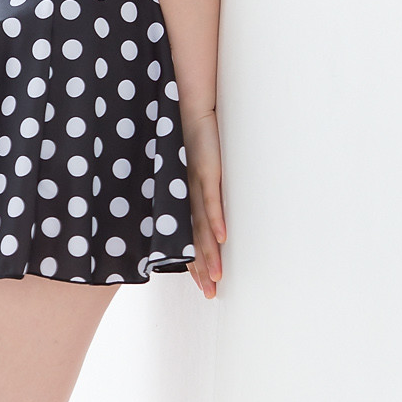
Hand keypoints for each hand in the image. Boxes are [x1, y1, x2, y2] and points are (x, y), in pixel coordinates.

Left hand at [181, 109, 225, 298]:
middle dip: (201, 268)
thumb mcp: (185, 171)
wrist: (184, 108)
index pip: (186, 239)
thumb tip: (203, 214)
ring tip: (217, 277)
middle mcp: (183, 198)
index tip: (201, 286)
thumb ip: (190, 193)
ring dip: (210, 252)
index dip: (192, 264)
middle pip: (193, 240)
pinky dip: (216, 219)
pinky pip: (210, 198)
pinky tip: (223, 238)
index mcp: (178, 200)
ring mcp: (193, 186)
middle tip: (210, 294)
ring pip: (201, 226)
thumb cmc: (183, 138)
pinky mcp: (205, 170)